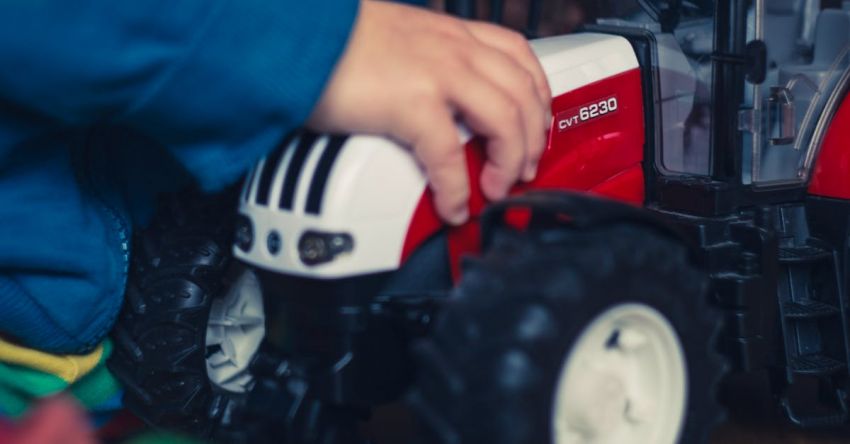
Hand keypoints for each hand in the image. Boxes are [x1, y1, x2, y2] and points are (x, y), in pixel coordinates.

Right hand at [308, 0, 550, 224]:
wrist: (293, 34)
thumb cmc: (330, 41)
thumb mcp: (394, 40)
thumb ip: (421, 63)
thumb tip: (432, 99)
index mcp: (449, 33)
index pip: (518, 56)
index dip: (536, 96)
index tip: (534, 125)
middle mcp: (452, 49)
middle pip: (523, 93)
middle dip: (533, 139)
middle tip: (523, 170)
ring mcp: (436, 74)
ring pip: (506, 120)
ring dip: (510, 162)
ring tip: (496, 189)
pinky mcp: (410, 104)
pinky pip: (450, 156)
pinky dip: (457, 188)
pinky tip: (452, 205)